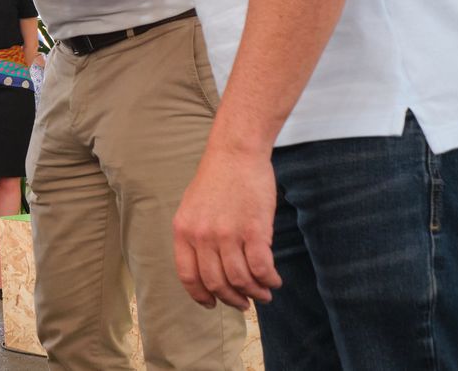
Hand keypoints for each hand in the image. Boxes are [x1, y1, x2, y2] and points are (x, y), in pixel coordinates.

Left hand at [172, 143, 281, 309]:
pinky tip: (274, 280)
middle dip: (232, 300)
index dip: (201, 296)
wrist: (236, 153)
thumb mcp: (193, 207)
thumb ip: (196, 236)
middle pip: (216, 283)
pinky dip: (269, 279)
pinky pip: (261, 268)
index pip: (188, 276)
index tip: (212, 304)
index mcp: (183, 231)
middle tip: (245, 303)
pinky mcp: (253, 230)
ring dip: (254, 293)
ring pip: (240, 280)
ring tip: (264, 293)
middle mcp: (202, 236)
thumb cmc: (217, 179)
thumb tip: (208, 267)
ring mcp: (227, 234)